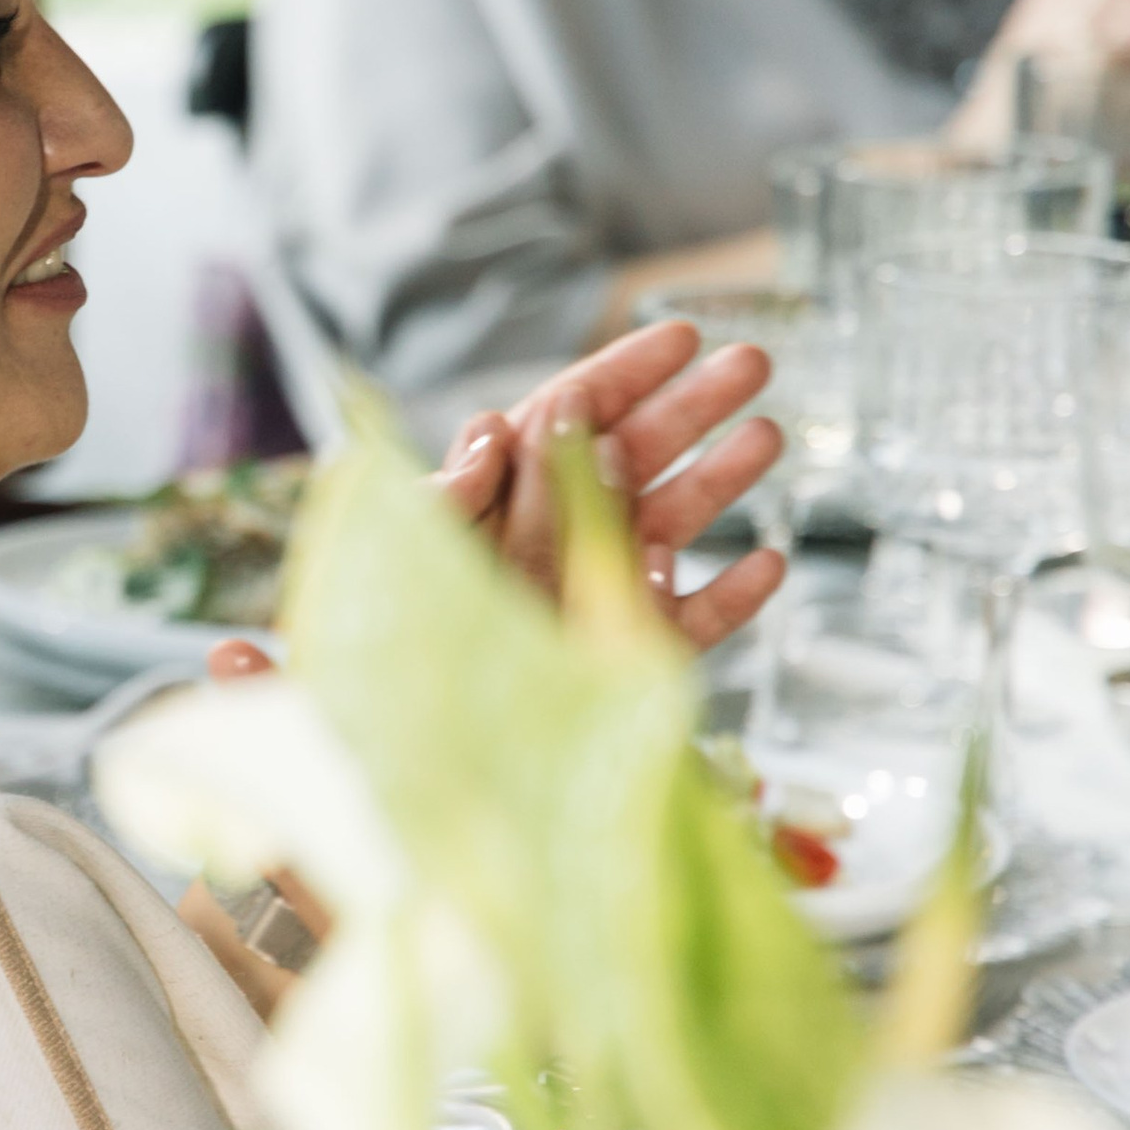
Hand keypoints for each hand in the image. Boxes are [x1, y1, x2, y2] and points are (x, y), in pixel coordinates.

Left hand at [206, 323, 783, 687]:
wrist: (373, 793)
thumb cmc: (359, 681)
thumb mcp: (379, 583)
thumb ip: (444, 499)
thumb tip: (493, 431)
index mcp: (482, 516)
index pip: (555, 427)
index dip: (617, 378)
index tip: (676, 336)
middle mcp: (536, 552)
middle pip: (621, 464)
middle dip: (687, 411)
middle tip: (753, 362)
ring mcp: (577, 609)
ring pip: (658, 534)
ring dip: (716, 485)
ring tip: (770, 439)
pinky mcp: (606, 675)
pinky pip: (671, 635)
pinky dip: (721, 603)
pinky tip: (769, 566)